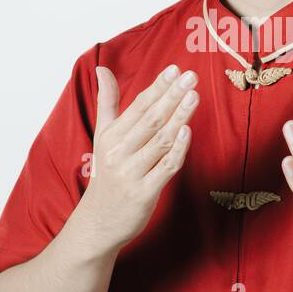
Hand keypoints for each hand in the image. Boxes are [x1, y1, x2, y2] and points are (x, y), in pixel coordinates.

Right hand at [76, 63, 198, 250]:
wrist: (98, 222)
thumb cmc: (106, 174)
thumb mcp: (102, 137)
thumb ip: (107, 102)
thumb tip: (102, 68)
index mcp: (110, 137)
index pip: (137, 106)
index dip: (157, 87)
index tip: (174, 69)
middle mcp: (119, 153)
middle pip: (150, 120)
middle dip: (171, 96)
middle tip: (190, 76)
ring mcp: (132, 174)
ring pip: (160, 141)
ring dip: (179, 117)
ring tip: (194, 96)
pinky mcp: (144, 193)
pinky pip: (165, 168)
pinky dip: (178, 150)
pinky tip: (188, 132)